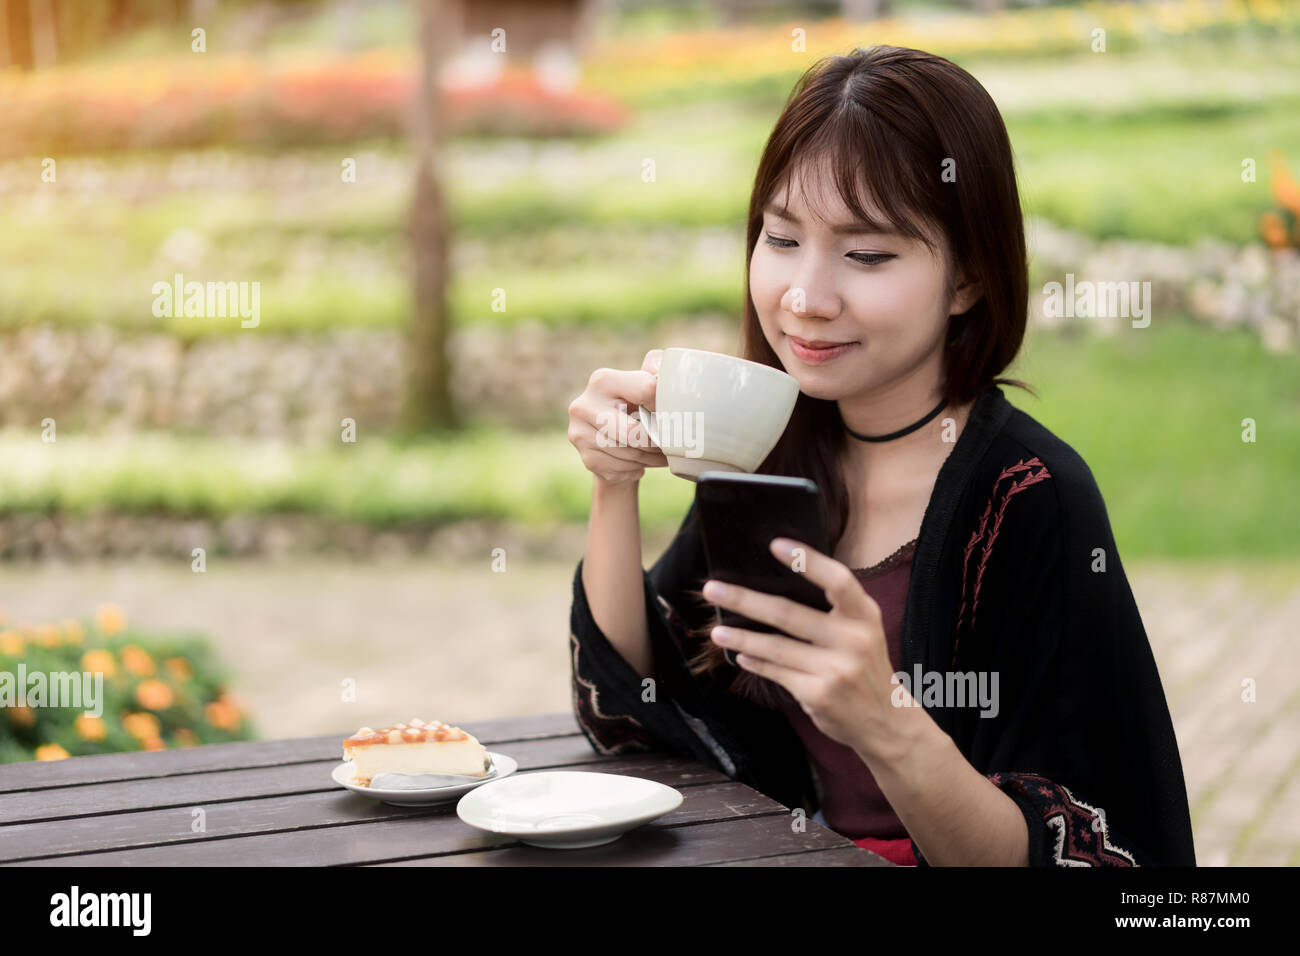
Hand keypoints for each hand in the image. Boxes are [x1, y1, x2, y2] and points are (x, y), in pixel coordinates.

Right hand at [567, 349, 668, 484]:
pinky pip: (623, 469)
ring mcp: (580, 434)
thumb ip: (657, 368)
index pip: (646, 390)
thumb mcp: (647, 381)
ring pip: (630, 453)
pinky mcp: (587, 459)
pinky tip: (641, 460)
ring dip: (651, 457)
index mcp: (602, 380)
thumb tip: (664, 375)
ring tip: (660, 452)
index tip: (673, 412)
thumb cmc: (636, 404)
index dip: (665, 404)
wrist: (614, 436)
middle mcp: (584, 405)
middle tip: (671, 441)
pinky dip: (638, 467)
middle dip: (656, 440)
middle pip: (634, 432)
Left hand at [701, 537, 913, 760]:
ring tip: (716, 629)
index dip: (807, 561)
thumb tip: (775, 583)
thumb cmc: (865, 664)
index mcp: (864, 615)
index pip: (837, 580)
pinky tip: (739, 654)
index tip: (774, 545)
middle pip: (789, 613)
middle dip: (744, 599)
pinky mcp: (818, 694)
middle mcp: (853, 640)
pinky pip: (776, 672)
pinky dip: (755, 662)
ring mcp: (835, 669)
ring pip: (775, 646)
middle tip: (711, 589)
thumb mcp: (863, 629)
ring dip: (740, 636)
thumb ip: (834, 608)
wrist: (886, 720)